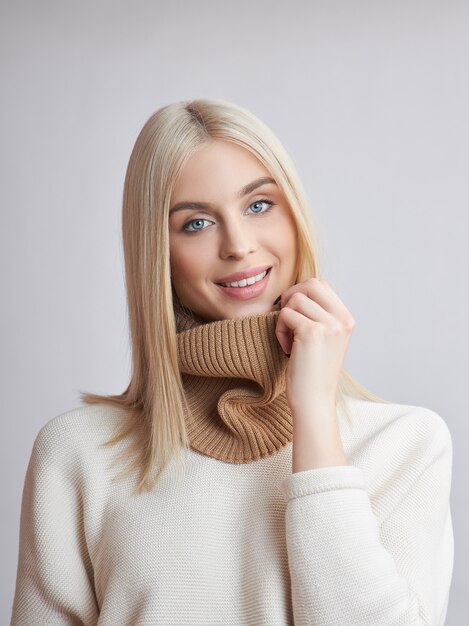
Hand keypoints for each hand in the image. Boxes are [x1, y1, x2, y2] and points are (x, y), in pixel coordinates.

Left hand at [275, 277, 355, 418]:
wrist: (314, 400)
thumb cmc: (312, 370)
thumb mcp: (324, 338)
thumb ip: (319, 314)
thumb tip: (297, 290)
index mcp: (346, 319)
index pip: (321, 284)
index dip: (301, 294)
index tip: (295, 316)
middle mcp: (342, 320)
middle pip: (310, 283)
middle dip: (291, 297)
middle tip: (287, 321)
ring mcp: (329, 325)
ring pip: (295, 299)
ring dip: (284, 317)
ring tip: (289, 339)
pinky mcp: (312, 332)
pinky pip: (285, 315)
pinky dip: (279, 330)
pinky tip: (286, 348)